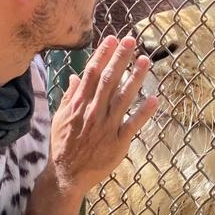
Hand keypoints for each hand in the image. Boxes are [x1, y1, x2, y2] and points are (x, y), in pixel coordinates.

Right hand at [47, 36, 158, 197]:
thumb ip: (70, 96)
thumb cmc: (63, 144)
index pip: (91, 73)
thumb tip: (75, 76)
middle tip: (131, 41)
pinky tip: (155, 99)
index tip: (112, 39)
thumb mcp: (60, 117)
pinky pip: (133, 124)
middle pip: (108, 80)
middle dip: (120, 59)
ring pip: (123, 98)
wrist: (67, 174)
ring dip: (135, 78)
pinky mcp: (118, 143)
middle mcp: (93, 112)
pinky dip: (144, 112)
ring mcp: (106, 127)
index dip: (102, 55)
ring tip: (145, 61)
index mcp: (79, 104)